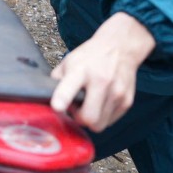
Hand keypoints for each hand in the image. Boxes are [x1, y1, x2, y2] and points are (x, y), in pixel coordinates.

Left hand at [49, 12, 155, 131]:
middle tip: (76, 110)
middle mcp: (101, 81)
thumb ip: (57, 81)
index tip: (57, 107)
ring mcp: (116, 92)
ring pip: (99, 125)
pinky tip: (100, 103)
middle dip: (78, 120)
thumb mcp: (69, 61)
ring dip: (91, 120)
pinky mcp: (126, 101)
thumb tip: (45, 100)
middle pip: (88, 118)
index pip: (70, 87)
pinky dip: (102, 117)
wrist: (120, 47)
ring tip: (88, 105)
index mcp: (80, 69)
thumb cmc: (90, 56)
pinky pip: (110, 122)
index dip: (62, 99)